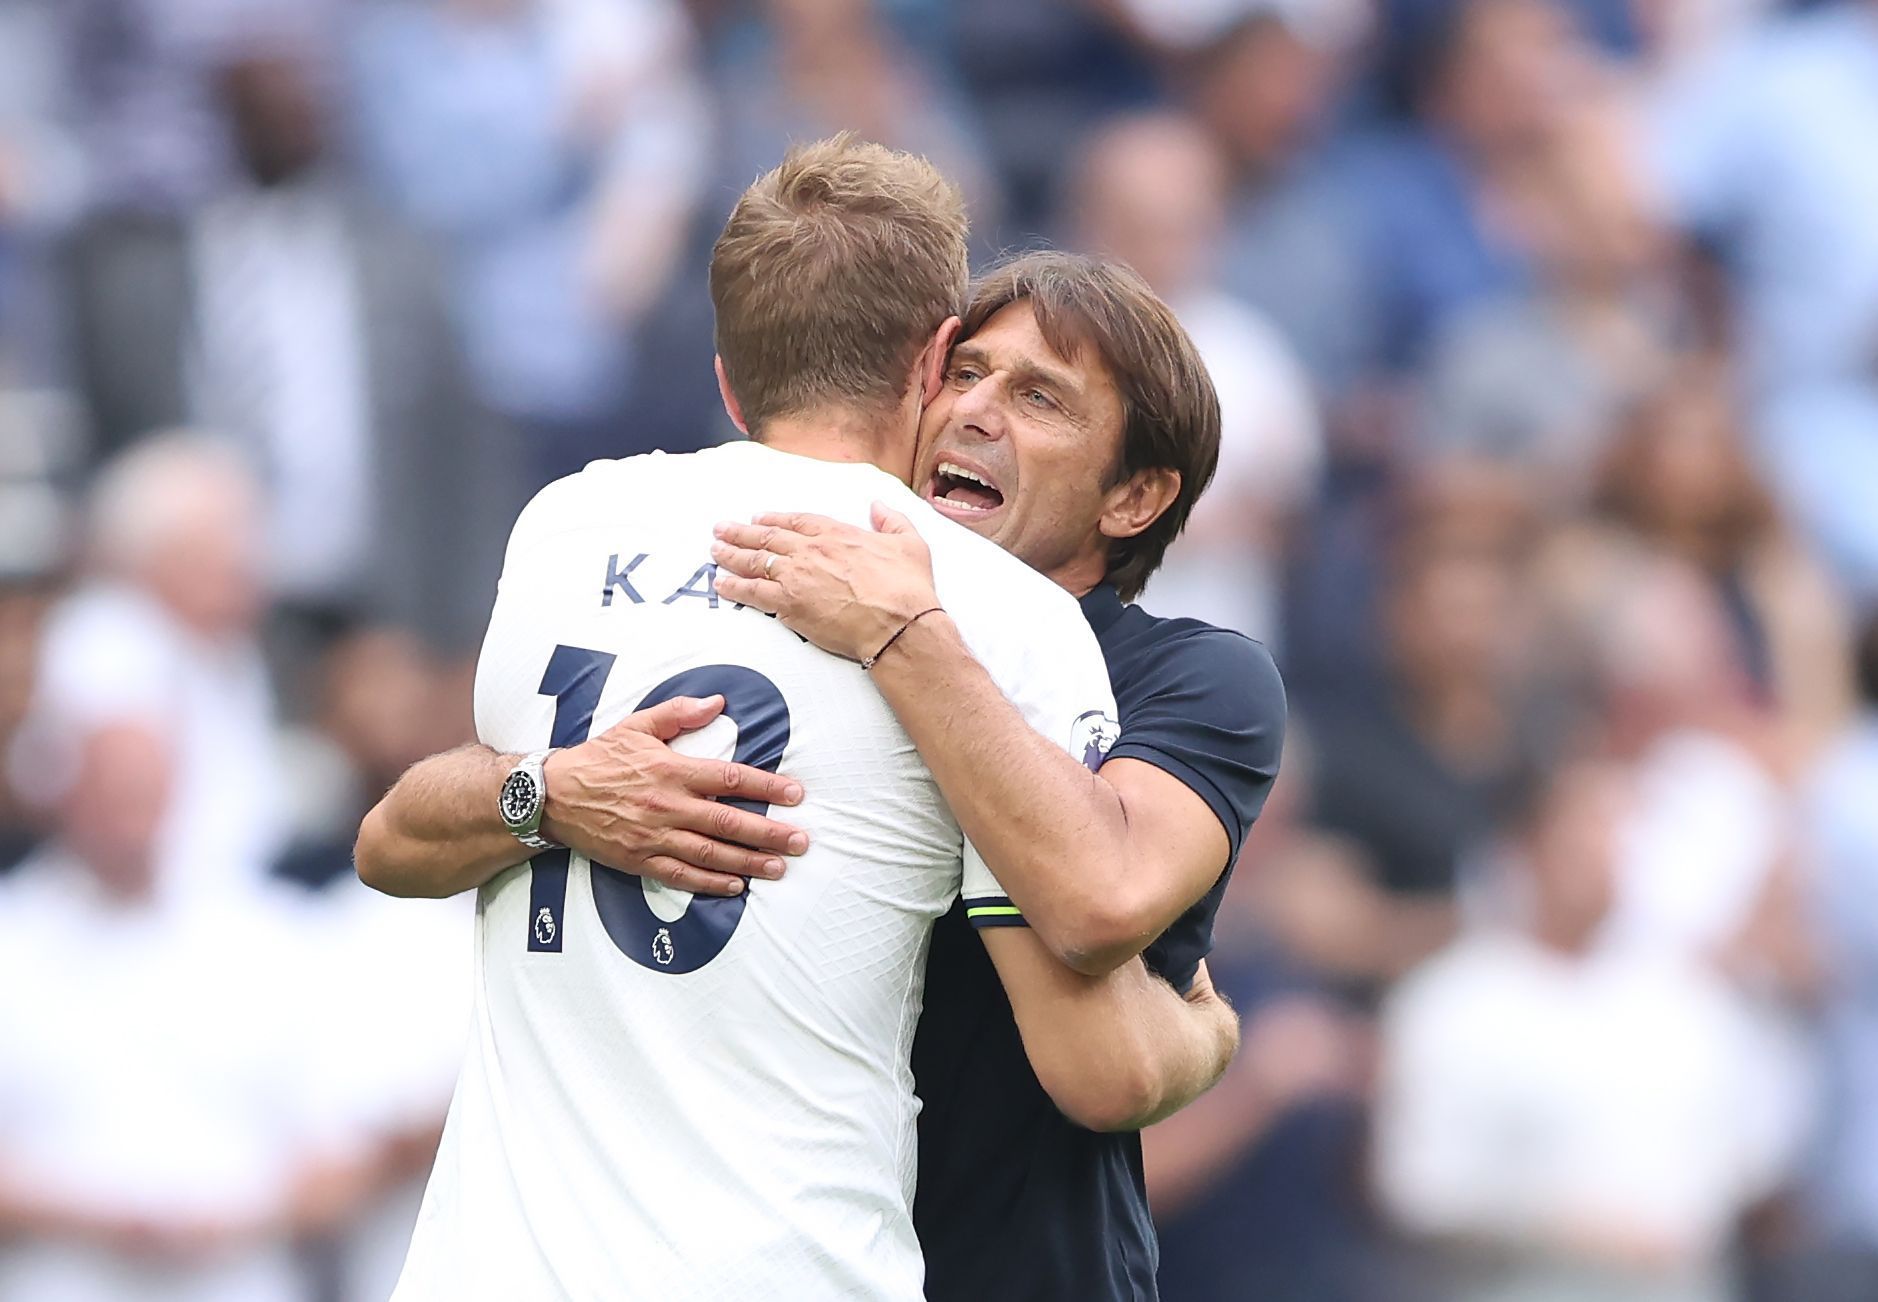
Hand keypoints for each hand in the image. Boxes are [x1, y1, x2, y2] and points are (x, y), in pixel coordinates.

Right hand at [543, 694, 809, 896]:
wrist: (552, 795)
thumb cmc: (597, 759)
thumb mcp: (637, 725)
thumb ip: (680, 713)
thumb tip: (718, 702)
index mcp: (671, 770)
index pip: (731, 779)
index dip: (767, 787)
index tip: (795, 795)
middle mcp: (668, 806)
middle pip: (729, 823)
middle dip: (770, 833)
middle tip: (800, 841)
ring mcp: (655, 837)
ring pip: (711, 854)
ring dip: (749, 862)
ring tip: (779, 867)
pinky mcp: (640, 860)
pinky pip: (682, 876)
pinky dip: (711, 883)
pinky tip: (736, 885)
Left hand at [711, 504, 939, 663]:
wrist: (898, 623)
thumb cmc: (907, 588)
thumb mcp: (909, 543)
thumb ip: (892, 520)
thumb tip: (878, 505)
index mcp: (837, 533)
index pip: (797, 521)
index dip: (775, 519)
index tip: (759, 518)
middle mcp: (811, 550)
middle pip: (767, 537)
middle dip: (741, 532)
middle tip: (721, 529)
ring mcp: (796, 576)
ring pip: (754, 561)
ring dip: (731, 555)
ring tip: (715, 551)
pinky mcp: (788, 604)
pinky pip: (752, 593)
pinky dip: (734, 587)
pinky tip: (721, 584)